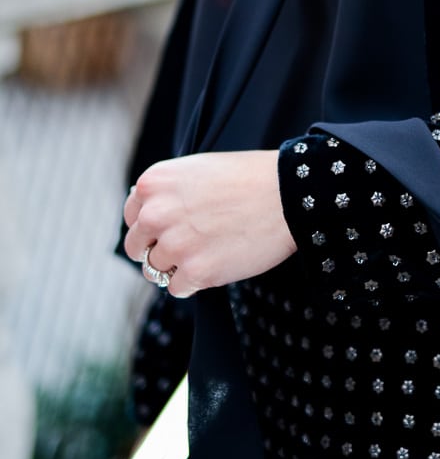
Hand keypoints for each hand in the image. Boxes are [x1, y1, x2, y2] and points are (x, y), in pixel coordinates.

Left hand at [123, 151, 297, 296]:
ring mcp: (174, 245)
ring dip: (178, 266)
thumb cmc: (250, 178)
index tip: (171, 228)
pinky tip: (216, 264)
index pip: (132, 217)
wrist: (288, 193)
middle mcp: (155, 214)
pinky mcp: (196, 272)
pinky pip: (177, 289)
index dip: (152, 225)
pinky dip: (194, 283)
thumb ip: (169, 191)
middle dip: (159, 249)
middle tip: (189, 245)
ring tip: (208, 253)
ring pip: (155, 270)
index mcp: (153, 183)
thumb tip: (149, 217)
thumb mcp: (199, 169)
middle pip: (137, 247)